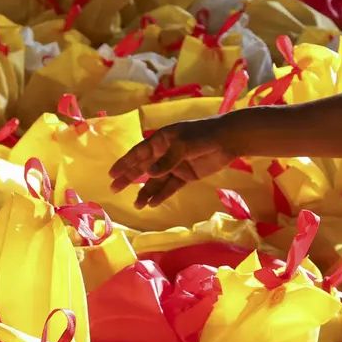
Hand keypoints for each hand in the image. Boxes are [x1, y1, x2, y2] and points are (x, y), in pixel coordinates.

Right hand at [109, 117, 236, 207]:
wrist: (229, 140)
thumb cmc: (204, 135)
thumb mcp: (184, 145)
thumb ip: (167, 160)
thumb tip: (149, 173)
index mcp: (161, 140)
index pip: (139, 153)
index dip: (125, 163)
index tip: (112, 174)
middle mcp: (165, 153)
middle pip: (144, 167)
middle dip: (129, 178)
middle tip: (114, 189)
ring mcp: (176, 165)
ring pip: (157, 180)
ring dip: (146, 191)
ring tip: (137, 205)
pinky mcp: (187, 175)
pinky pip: (171, 186)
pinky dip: (162, 194)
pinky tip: (153, 203)